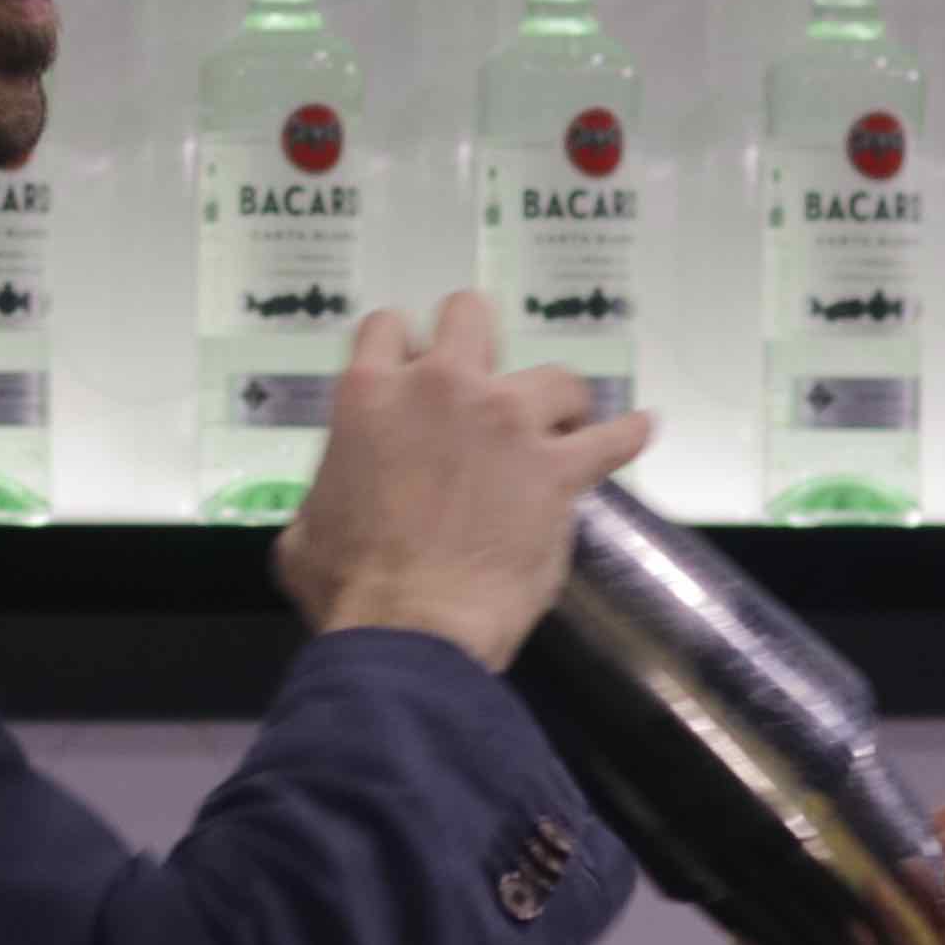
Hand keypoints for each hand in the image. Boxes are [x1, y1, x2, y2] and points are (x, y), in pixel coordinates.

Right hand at [271, 289, 653, 668]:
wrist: (408, 630)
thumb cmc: (347, 589)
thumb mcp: (304, 529)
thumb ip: (328, 488)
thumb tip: (334, 501)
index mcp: (369, 396)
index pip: (387, 327)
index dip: (403, 348)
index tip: (415, 371)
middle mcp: (439, 388)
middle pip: (470, 314)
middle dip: (479, 339)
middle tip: (485, 379)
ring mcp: (504, 421)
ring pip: (553, 373)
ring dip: (556, 398)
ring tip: (561, 423)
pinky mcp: (556, 468)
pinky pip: (611, 437)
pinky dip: (627, 433)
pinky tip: (640, 429)